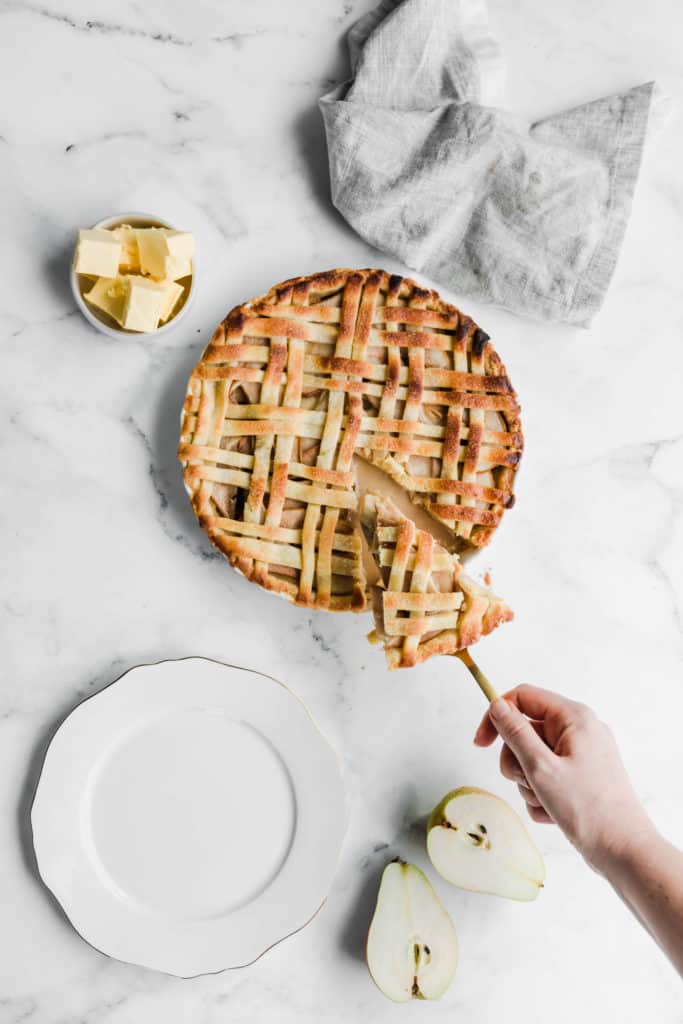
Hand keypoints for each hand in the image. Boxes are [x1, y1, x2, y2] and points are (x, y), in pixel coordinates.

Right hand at [473, 685, 652, 871]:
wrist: (624, 851)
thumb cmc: (588, 808)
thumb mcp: (541, 767)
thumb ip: (515, 733)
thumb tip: (497, 705)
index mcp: (574, 717)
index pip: (523, 697)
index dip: (497, 716)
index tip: (480, 743)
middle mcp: (579, 731)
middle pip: (525, 731)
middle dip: (517, 761)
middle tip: (529, 782)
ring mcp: (581, 755)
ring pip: (532, 758)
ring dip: (529, 783)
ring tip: (546, 802)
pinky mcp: (580, 777)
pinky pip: (546, 777)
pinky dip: (542, 795)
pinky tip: (555, 813)